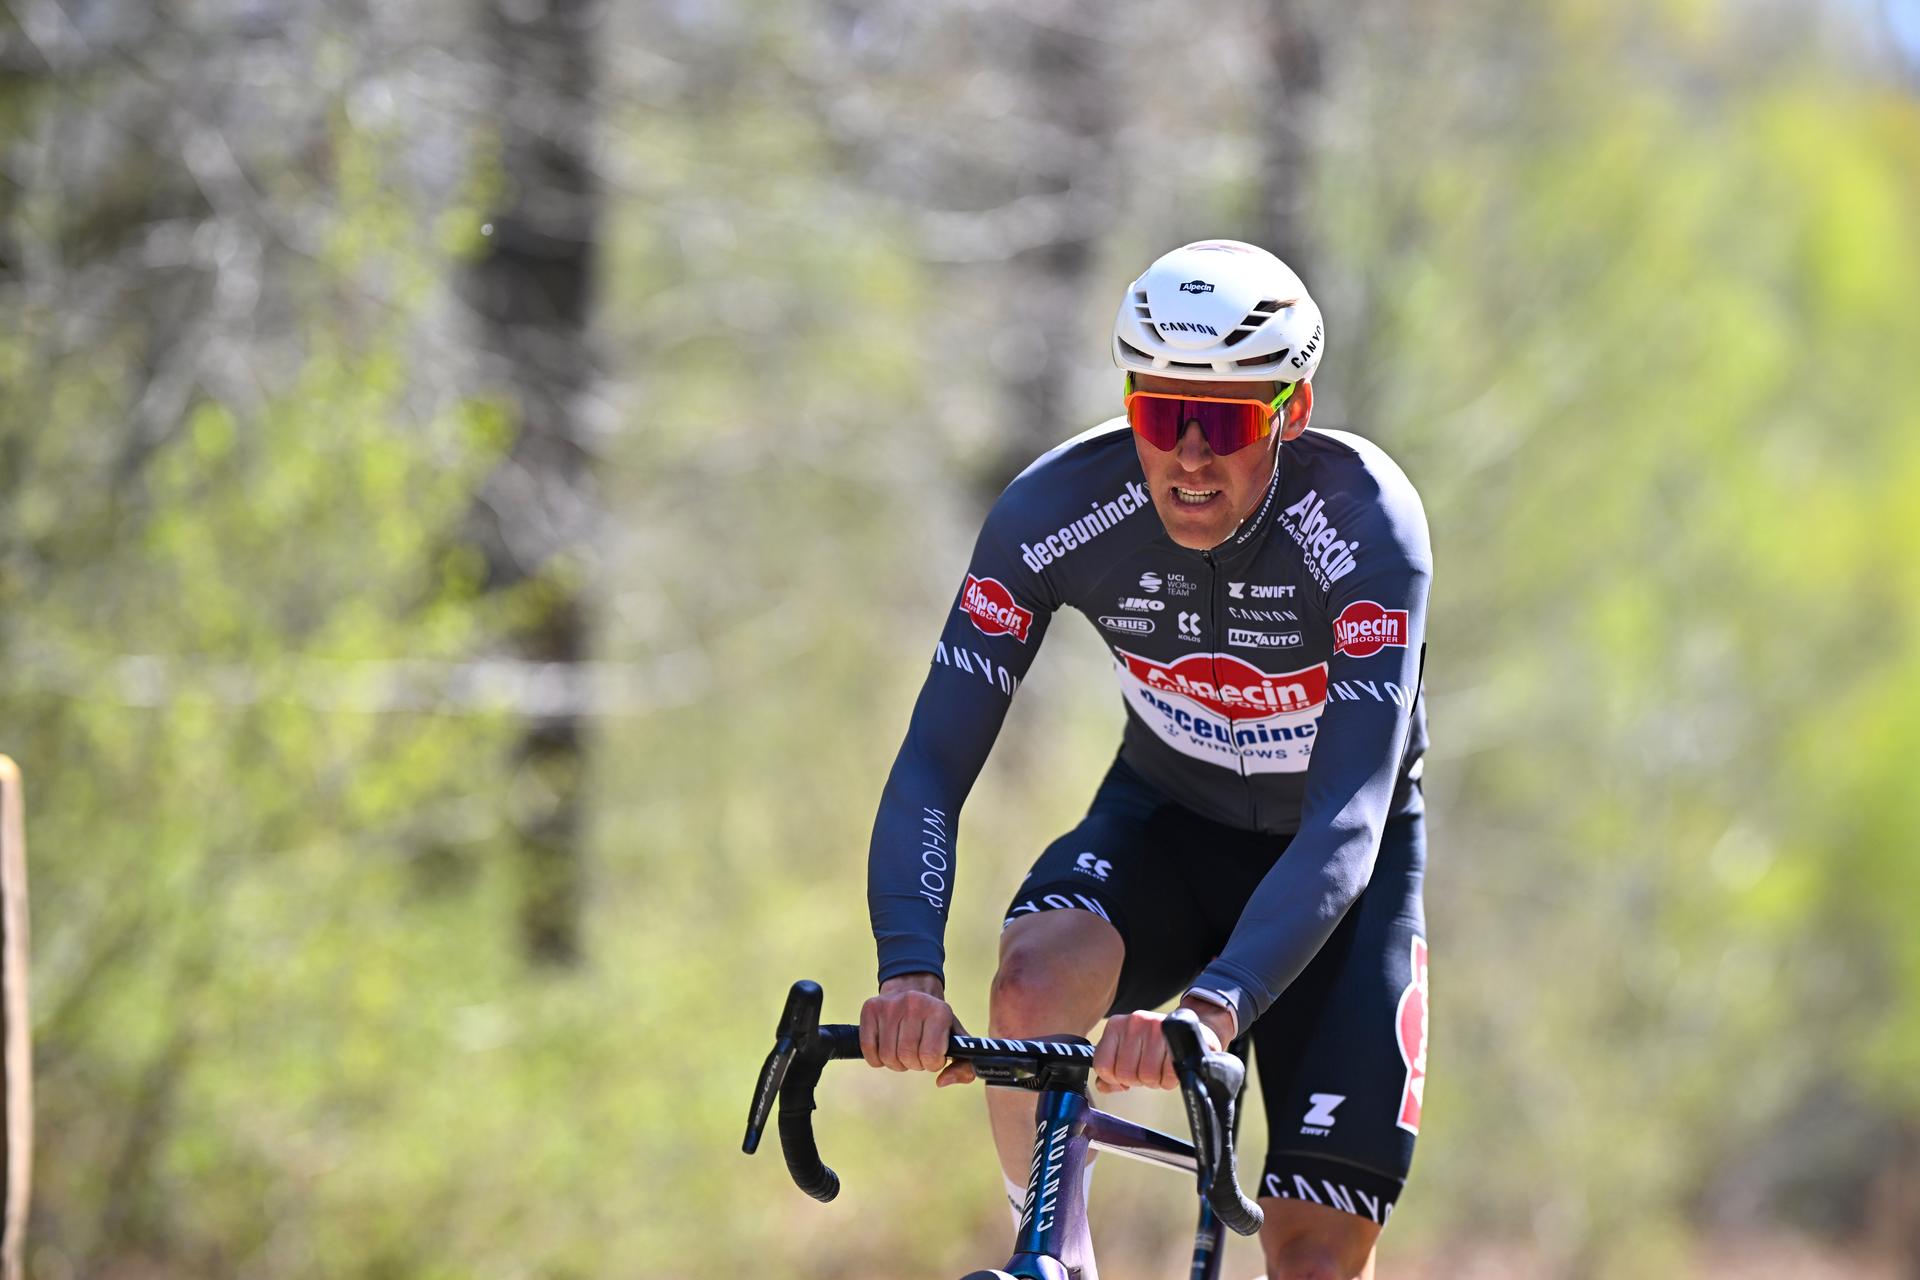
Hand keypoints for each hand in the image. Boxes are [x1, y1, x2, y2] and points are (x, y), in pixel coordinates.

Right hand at [859, 974, 973, 1085]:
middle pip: (907, 1057)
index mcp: (940, 1011)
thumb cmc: (936, 1022)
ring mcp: (890, 1005)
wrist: (913, 987)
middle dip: (913, 1063)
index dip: (932, 1063)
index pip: (931, 1055)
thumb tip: (942, 1081)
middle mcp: (914, 1003)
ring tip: (903, 1050)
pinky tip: (886, 1048)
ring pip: (887, 1056)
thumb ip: (964, 1066)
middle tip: (917, 1053)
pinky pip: (869, 1049)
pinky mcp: (870, 1009)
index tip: (933, 1055)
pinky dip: (877, 1059)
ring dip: (896, 1062)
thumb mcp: (956, 1039)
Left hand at [1091, 1000, 1231, 1093]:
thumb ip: (1112, 1070)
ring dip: (1155, 1080)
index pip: (1103, 1065)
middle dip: (1138, 1080)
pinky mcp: (1177, 1038)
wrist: (1189, 1030)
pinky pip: (1167, 1076)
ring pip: (1146, 1076)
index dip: (1115, 1079)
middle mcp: (1134, 1022)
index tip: (1125, 1077)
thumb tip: (1102, 1086)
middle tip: (1148, 1070)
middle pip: (1125, 1074)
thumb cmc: (1154, 1045)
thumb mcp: (1129, 1051)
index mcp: (1116, 1026)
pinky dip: (1169, 1081)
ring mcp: (1156, 1028)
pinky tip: (1171, 1069)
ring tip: (1160, 1068)